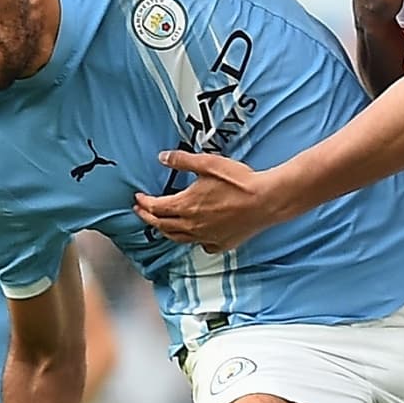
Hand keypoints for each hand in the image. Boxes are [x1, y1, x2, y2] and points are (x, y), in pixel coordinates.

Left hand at [135, 149, 284, 250]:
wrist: (266, 201)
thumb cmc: (239, 182)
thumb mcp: (208, 164)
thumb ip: (182, 161)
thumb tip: (162, 157)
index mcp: (185, 205)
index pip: (156, 207)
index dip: (144, 203)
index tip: (137, 198)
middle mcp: (192, 225)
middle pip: (162, 225)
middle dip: (148, 217)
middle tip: (141, 211)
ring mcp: (206, 237)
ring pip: (177, 238)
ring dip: (165, 230)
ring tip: (160, 224)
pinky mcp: (220, 243)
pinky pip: (199, 245)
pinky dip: (191, 240)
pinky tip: (193, 235)